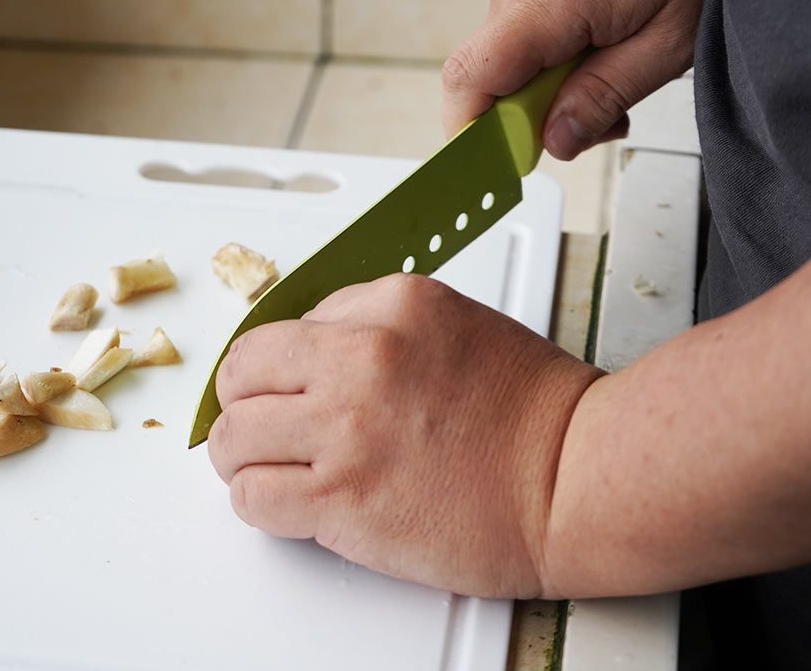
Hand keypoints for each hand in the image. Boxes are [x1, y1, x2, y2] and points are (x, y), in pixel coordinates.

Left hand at [208, 274, 602, 598]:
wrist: (577, 480)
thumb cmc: (529, 412)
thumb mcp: (450, 324)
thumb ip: (372, 323)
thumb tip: (304, 348)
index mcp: (389, 306)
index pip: (278, 329)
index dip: (269, 369)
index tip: (274, 392)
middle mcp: (360, 358)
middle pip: (240, 376)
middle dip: (243, 406)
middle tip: (262, 429)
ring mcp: (347, 429)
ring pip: (233, 438)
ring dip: (243, 458)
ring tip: (275, 470)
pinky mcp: (343, 497)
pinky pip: (251, 495)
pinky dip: (258, 502)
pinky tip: (290, 503)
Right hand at [441, 0, 710, 158]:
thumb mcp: (667, 40)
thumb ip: (603, 98)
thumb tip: (557, 139)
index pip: (468, 84)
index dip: (472, 135)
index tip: (497, 166)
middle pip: (491, 74)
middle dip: (533, 113)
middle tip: (595, 120)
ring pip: (511, 49)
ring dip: (551, 77)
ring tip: (615, 66)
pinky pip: (526, 17)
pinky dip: (556, 42)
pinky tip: (606, 34)